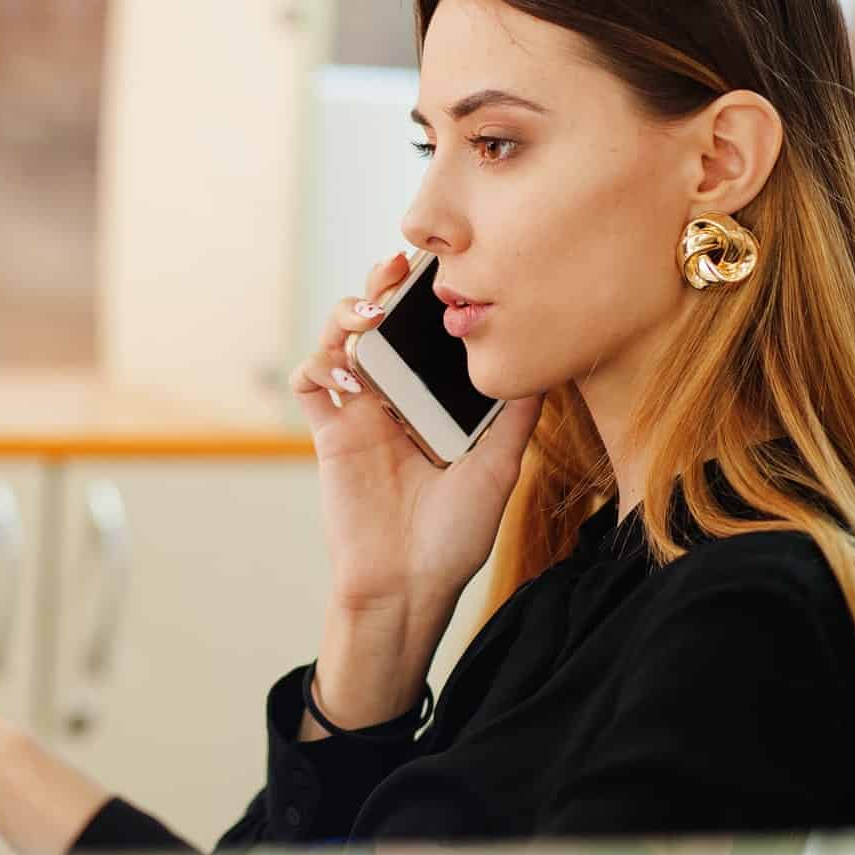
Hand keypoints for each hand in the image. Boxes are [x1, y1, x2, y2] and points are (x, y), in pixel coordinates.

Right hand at [290, 250, 542, 611]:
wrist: (408, 584)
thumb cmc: (455, 536)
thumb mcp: (500, 468)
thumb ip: (515, 417)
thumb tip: (546, 363)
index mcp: (431, 400)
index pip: (424, 333)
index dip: (425, 297)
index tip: (442, 270)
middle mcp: (392, 398)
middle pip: (376, 322)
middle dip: (380, 287)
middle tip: (396, 271)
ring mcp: (357, 412)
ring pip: (337, 339)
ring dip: (346, 315)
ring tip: (369, 315)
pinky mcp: (328, 433)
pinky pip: (308, 381)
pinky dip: (319, 362)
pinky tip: (347, 370)